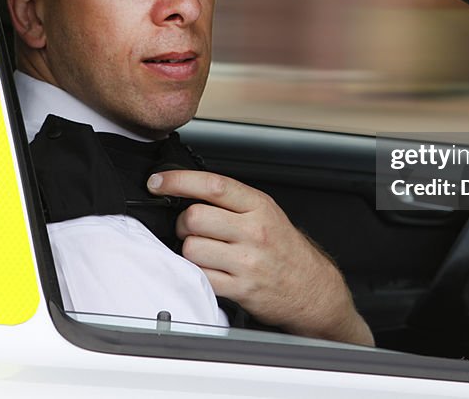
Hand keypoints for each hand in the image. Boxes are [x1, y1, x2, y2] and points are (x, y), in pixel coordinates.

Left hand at [147, 169, 372, 345]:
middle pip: (194, 217)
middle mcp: (254, 231)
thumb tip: (186, 192)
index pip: (212, 185)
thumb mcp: (266, 213)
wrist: (311, 288)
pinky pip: (201, 276)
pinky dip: (197, 274)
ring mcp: (247, 261)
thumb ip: (231, 202)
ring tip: (205, 254)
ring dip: (189, 251)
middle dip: (183, 224)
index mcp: (258, 206)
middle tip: (192, 230)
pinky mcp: (241, 288)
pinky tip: (210, 271)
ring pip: (191, 248)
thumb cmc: (284, 249)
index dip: (178, 181)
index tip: (157, 182)